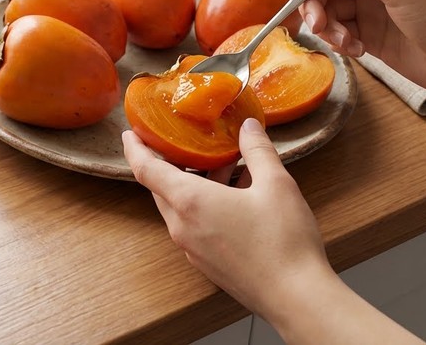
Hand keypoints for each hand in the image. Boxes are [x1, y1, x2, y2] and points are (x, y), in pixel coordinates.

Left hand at [123, 121, 423, 343]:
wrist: (295, 298)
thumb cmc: (283, 241)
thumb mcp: (276, 184)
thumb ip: (258, 150)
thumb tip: (248, 127)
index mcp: (189, 202)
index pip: (145, 170)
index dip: (134, 148)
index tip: (130, 133)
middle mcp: (182, 226)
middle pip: (161, 188)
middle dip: (171, 164)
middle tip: (187, 143)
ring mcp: (191, 248)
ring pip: (179, 208)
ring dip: (193, 185)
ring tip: (225, 168)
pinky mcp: (205, 263)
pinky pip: (192, 226)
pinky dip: (203, 206)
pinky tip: (235, 198)